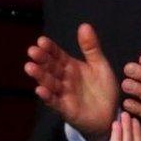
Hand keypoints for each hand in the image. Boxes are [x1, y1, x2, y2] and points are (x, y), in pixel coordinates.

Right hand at [25, 23, 118, 140]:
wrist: (110, 115)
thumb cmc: (103, 89)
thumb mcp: (100, 65)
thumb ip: (91, 48)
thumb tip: (84, 25)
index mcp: (71, 66)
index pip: (58, 55)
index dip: (50, 48)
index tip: (41, 40)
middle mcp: (64, 79)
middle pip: (51, 67)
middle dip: (42, 60)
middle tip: (32, 51)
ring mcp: (63, 93)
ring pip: (50, 83)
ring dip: (40, 76)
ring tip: (30, 67)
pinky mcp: (65, 109)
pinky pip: (55, 102)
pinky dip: (47, 96)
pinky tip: (40, 90)